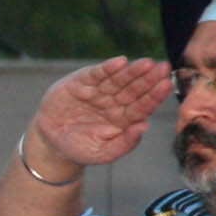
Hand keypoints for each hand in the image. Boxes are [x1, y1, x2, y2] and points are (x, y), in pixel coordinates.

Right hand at [27, 59, 169, 174]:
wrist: (49, 141)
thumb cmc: (79, 147)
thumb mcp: (103, 153)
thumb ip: (125, 143)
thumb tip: (144, 126)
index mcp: (124, 118)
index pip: (143, 105)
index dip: (155, 95)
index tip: (166, 85)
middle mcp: (115, 101)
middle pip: (135, 88)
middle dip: (149, 78)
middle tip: (163, 68)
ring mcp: (99, 90)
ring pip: (119, 79)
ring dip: (133, 71)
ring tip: (146, 63)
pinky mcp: (81, 82)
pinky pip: (97, 74)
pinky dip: (107, 68)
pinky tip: (120, 62)